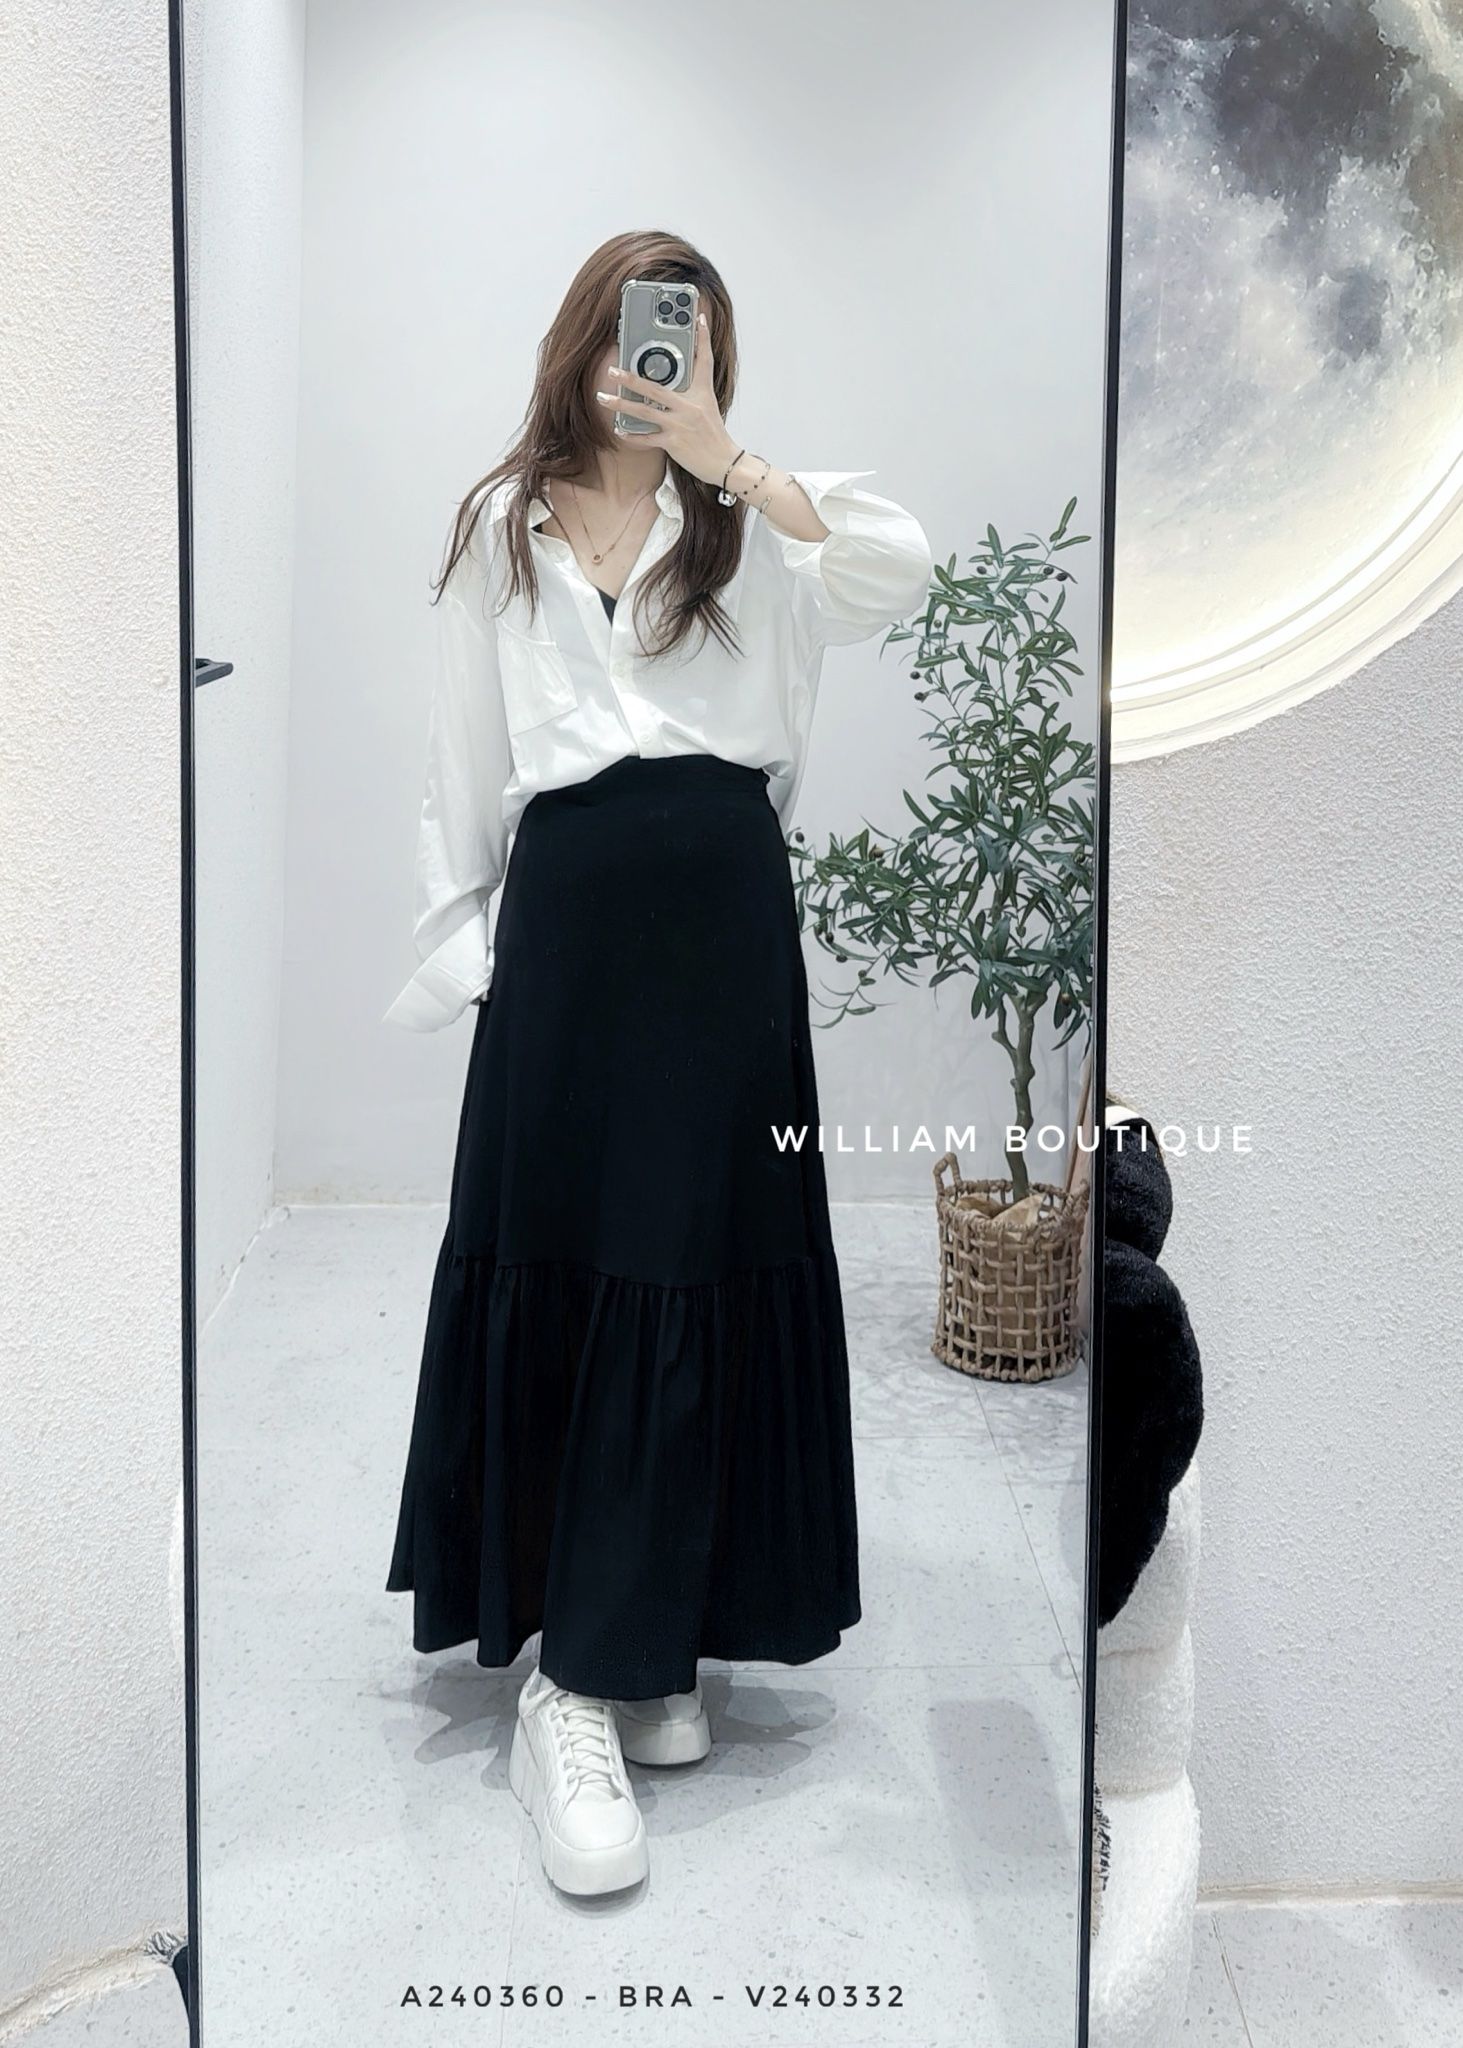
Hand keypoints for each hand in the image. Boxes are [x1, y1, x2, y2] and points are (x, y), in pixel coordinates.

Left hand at [596, 312, 739, 488]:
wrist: (724, 462)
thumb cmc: (714, 435)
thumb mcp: (707, 407)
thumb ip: (691, 391)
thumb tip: (673, 382)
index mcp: (701, 393)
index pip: (704, 360)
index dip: (703, 338)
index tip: (698, 318)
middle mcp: (689, 406)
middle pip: (655, 388)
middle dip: (630, 379)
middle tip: (612, 370)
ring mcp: (680, 425)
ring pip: (644, 412)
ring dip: (620, 405)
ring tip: (603, 397)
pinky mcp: (674, 443)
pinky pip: (647, 438)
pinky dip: (632, 435)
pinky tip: (618, 429)